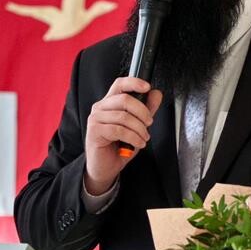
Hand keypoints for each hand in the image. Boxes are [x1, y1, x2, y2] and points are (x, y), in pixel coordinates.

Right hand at [84, 77, 162, 194]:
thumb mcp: (137, 126)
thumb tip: (156, 93)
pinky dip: (133, 137)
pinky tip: (138, 143)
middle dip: (142, 111)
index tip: (147, 87)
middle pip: (124, 99)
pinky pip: (119, 130)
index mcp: (110, 102)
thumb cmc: (119, 145)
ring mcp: (96, 119)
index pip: (120, 84)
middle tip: (149, 123)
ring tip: (144, 138)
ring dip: (139, 129)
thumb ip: (146, 109)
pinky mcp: (94, 131)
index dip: (134, 82)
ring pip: (124, 116)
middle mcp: (100, 107)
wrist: (106, 167)